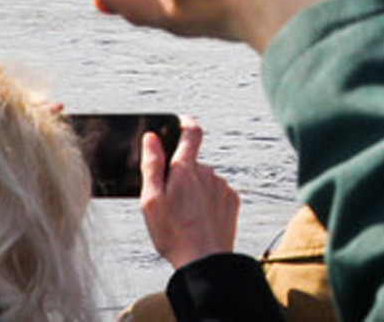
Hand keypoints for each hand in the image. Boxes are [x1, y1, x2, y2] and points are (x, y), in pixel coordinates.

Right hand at [140, 118, 239, 269]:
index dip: (184, 123)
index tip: (179, 121)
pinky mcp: (231, 201)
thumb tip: (151, 138)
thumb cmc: (173, 233)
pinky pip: (216, 194)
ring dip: (194, 191)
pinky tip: (198, 221)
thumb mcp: (152, 199)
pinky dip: (207, 202)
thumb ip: (152, 165)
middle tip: (168, 200)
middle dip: (181, 175)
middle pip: (192, 163)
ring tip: (183, 217)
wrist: (204, 261)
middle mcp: (208, 172)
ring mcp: (222, 186)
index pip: (191, 132)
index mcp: (186, 168)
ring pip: (204, 181)